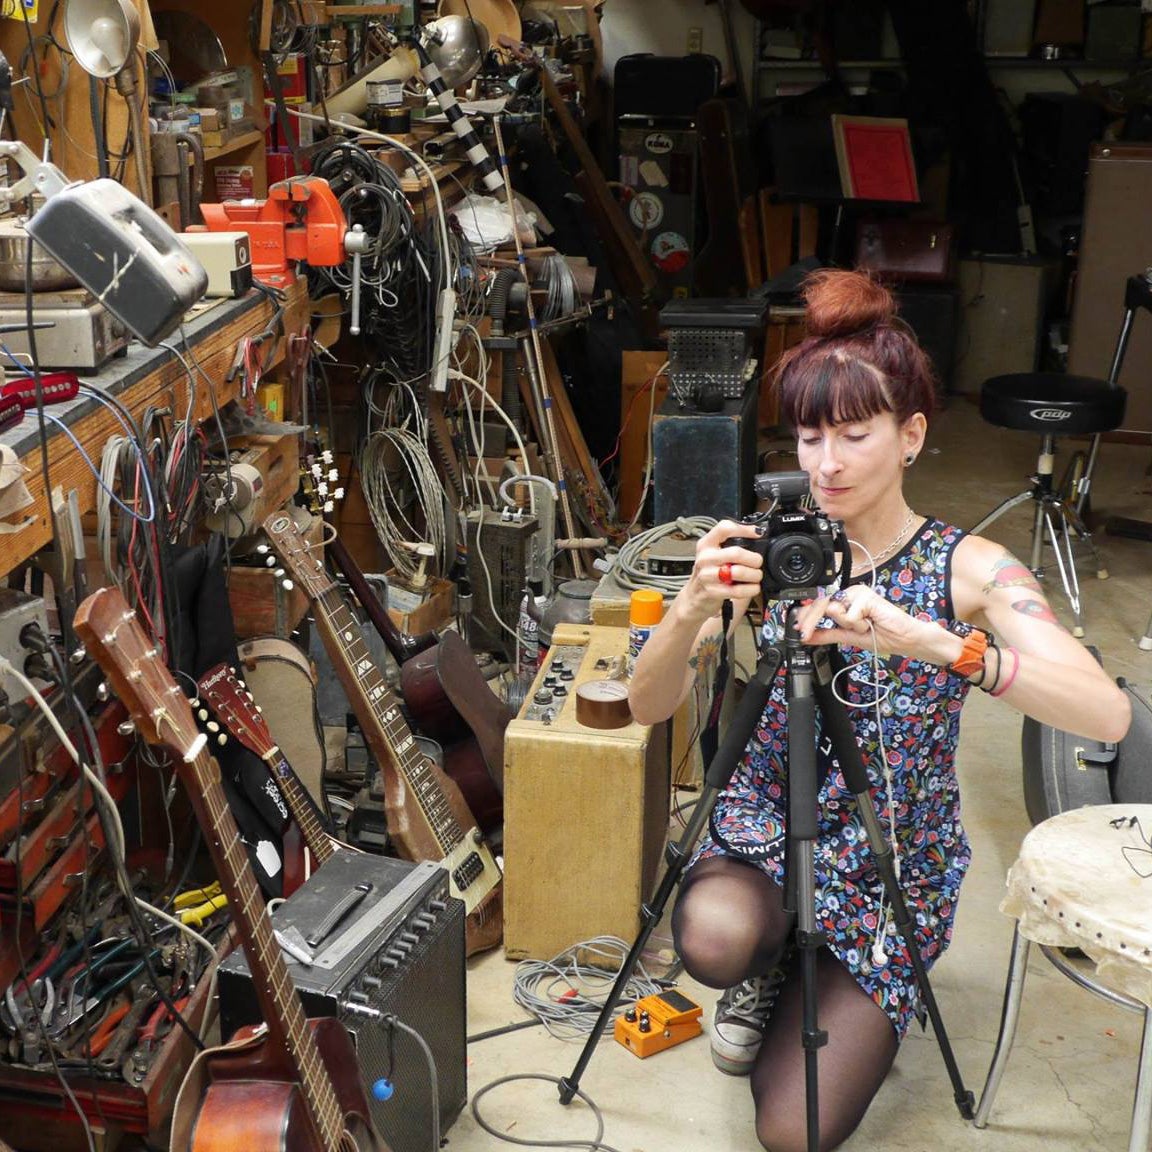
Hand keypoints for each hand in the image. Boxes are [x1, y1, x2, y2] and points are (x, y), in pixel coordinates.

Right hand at [681, 519, 764, 620]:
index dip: (744, 529)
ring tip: (755, 576)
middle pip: (736, 553)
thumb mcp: (713, 554)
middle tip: (757, 563)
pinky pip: (738, 590)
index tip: (757, 533)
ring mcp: (707, 575)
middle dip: (754, 559)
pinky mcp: (712, 592)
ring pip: (739, 572)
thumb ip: (729, 544)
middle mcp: (705, 558)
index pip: (725, 528)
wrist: (694, 595)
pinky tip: (752, 587)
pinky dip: (751, 589)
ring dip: (754, 575)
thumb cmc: (708, 572)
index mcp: (706, 544)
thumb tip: (756, 536)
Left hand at [796, 583, 940, 660]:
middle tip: (803, 633)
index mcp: (845, 601)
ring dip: (847, 626)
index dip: (805, 617)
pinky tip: (871, 623)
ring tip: (865, 627)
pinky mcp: (867, 596)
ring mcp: (858, 593)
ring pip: (834, 609)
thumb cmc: (881, 636)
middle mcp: (850, 594)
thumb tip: (806, 636)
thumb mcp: (847, 637)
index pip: (819, 605)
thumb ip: (827, 634)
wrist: (904, 639)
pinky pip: (849, 614)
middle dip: (809, 621)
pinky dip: (858, 625)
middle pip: (820, 604)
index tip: (795, 630)